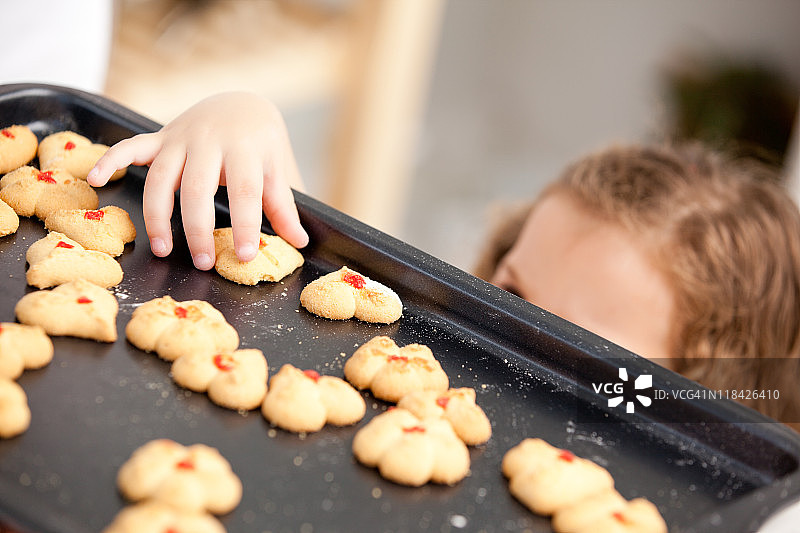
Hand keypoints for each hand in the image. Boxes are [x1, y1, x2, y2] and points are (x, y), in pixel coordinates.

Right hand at [87, 92, 308, 269]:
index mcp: (246, 149)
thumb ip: (284, 205)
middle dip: (198, 228)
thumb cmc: (262, 146)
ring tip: (162, 249)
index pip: (246, 191)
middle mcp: (211, 141)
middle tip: (204, 263)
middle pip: (198, 188)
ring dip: (158, 214)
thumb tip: (300, 241)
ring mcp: (181, 137)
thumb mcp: (278, 171)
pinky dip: (110, 158)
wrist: (242, 103)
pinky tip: (95, 179)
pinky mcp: (160, 137)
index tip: (246, 256)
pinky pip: (130, 146)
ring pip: (161, 177)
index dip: (246, 224)